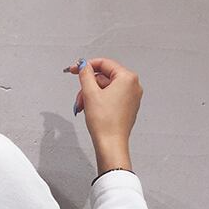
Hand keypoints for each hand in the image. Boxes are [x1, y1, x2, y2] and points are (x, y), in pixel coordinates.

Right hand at [64, 57, 142, 172]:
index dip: (86, 66)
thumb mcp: (90, 93)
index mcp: (127, 78)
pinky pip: (111, 98)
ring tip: (84, 107)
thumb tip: (83, 66)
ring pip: (106, 89)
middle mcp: (133, 86)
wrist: (110, 144)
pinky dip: (99, 102)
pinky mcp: (127, 108)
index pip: (104, 64)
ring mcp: (131, 98)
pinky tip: (92, 111)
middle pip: (104, 78)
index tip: (75, 69)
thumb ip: (85, 75)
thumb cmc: (105, 123)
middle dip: (88, 88)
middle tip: (79, 98)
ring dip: (92, 96)